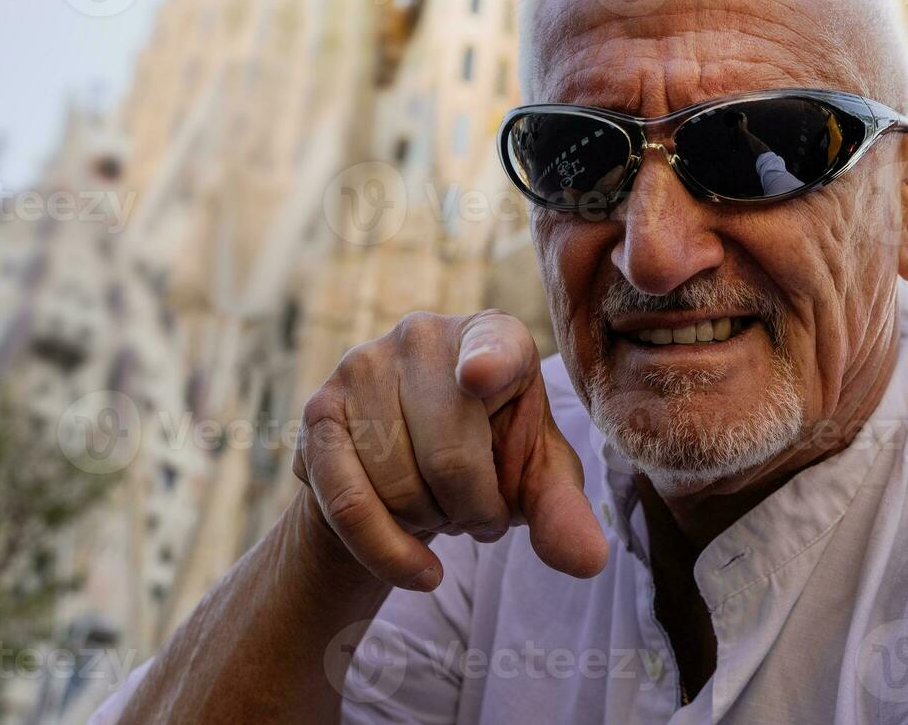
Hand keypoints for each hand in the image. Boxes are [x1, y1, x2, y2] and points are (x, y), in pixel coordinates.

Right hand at [292, 310, 608, 589]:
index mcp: (494, 335)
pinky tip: (420, 571)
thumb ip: (562, 511)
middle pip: (450, 457)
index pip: (494, 349)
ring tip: (445, 508)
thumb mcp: (537, 478)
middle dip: (474, 511)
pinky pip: (348, 503)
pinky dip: (388, 552)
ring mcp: (362, 365)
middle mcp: (424, 335)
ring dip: (431, 524)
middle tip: (484, 516)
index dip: (487, 363)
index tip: (480, 377)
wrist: (412, 465)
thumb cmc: (491, 457)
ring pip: (398, 487)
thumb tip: (589, 560)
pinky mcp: (318, 409)